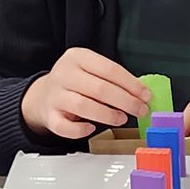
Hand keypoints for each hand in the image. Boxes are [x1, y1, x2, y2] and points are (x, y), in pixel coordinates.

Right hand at [21, 48, 148, 139]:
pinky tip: (91, 128)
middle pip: (100, 88)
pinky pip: (65, 127)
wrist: (43, 94)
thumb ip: (113, 79)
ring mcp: (55, 95)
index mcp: (77, 57)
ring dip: (108, 115)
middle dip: (125, 101)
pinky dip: (80, 130)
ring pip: (84, 106)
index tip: (146, 95)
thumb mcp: (91, 70)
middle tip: (141, 110)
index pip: (109, 69)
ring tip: (122, 118)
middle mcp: (64, 74)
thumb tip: (142, 94)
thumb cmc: (75, 83)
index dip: (131, 84)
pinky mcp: (49, 116)